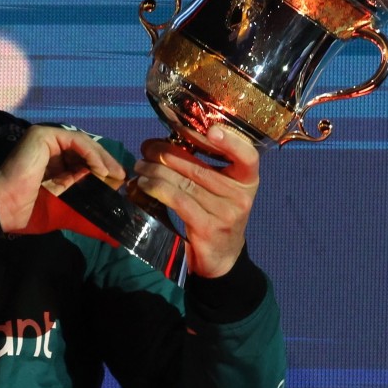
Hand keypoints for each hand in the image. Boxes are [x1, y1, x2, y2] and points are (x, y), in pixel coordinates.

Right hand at [0, 126, 125, 233]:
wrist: (8, 207)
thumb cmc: (32, 211)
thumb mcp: (67, 209)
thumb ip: (87, 213)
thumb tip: (113, 237)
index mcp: (52, 162)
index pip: (83, 159)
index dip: (102, 168)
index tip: (118, 182)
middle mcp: (49, 147)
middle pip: (85, 149)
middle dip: (105, 162)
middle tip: (121, 177)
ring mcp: (45, 138)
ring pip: (83, 143)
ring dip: (102, 158)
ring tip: (115, 174)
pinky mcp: (43, 135)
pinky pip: (75, 141)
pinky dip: (91, 153)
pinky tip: (101, 169)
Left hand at [132, 124, 259, 277]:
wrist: (221, 257)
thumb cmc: (216, 214)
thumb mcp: (219, 189)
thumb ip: (201, 166)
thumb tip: (160, 143)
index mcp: (247, 180)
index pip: (248, 156)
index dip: (231, 142)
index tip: (211, 130)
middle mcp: (241, 196)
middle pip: (200, 167)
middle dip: (168, 153)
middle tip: (147, 148)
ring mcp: (226, 214)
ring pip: (184, 183)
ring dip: (156, 171)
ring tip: (140, 166)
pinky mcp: (208, 228)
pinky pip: (178, 201)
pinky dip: (157, 189)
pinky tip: (144, 185)